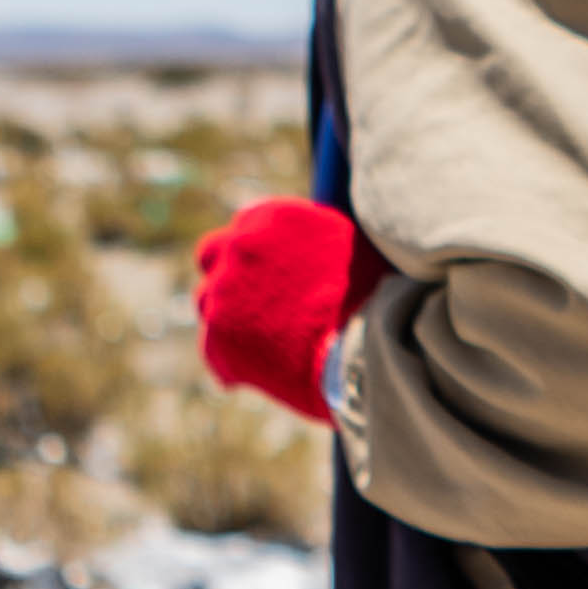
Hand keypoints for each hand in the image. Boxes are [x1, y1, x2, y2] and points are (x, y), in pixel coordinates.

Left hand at [191, 198, 376, 423]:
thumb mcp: (351, 249)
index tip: (271, 271)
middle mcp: (240, 244)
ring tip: (265, 343)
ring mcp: (223, 291)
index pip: (247, 224)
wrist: (371, 350)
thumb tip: (303, 249)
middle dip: (230, 276)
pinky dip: (233, 362)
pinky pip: (214, 350)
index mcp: (273, 216)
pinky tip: (261, 372)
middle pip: (213, 255)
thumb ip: (314, 241)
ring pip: (210, 304)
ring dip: (230, 318)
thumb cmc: (377, 302)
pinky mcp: (217, 336)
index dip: (260, 251)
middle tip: (255, 303)